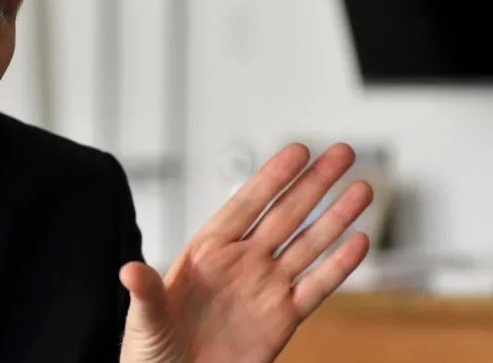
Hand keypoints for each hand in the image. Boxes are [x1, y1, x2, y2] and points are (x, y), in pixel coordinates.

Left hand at [119, 143, 372, 362]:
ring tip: (363, 187)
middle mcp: (241, 262)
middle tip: (342, 152)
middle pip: (285, 215)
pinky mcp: (283, 319)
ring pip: (308, 245)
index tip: (299, 150)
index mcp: (207, 252)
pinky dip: (338, 267)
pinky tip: (358, 241)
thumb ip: (146, 293)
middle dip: (314, 184)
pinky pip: (316, 288)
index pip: (246, 205)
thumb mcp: (145, 320)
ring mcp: (265, 288)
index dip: (273, 177)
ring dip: (335, 217)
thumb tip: (129, 271)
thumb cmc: (153, 350)